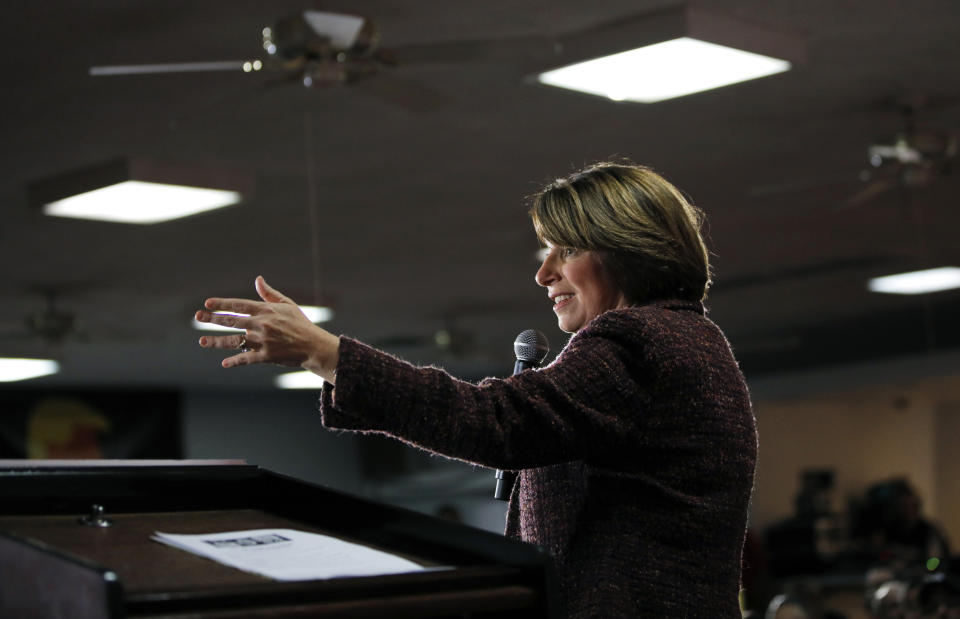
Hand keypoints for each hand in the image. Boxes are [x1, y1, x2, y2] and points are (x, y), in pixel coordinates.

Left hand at [196, 276, 338, 381]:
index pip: (239, 305)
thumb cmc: (300, 324)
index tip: (207, 303)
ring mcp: (263, 341)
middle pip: (232, 321)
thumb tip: (257, 279)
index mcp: (266, 311)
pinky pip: (246, 359)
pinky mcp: (266, 356)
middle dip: (212, 318)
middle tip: (197, 316)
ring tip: (202, 340)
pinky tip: (224, 363)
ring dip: (216, 341)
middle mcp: (262, 325)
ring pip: (234, 341)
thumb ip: (269, 294)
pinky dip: (235, 361)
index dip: (222, 303)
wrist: (314, 346)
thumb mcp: (287, 305)